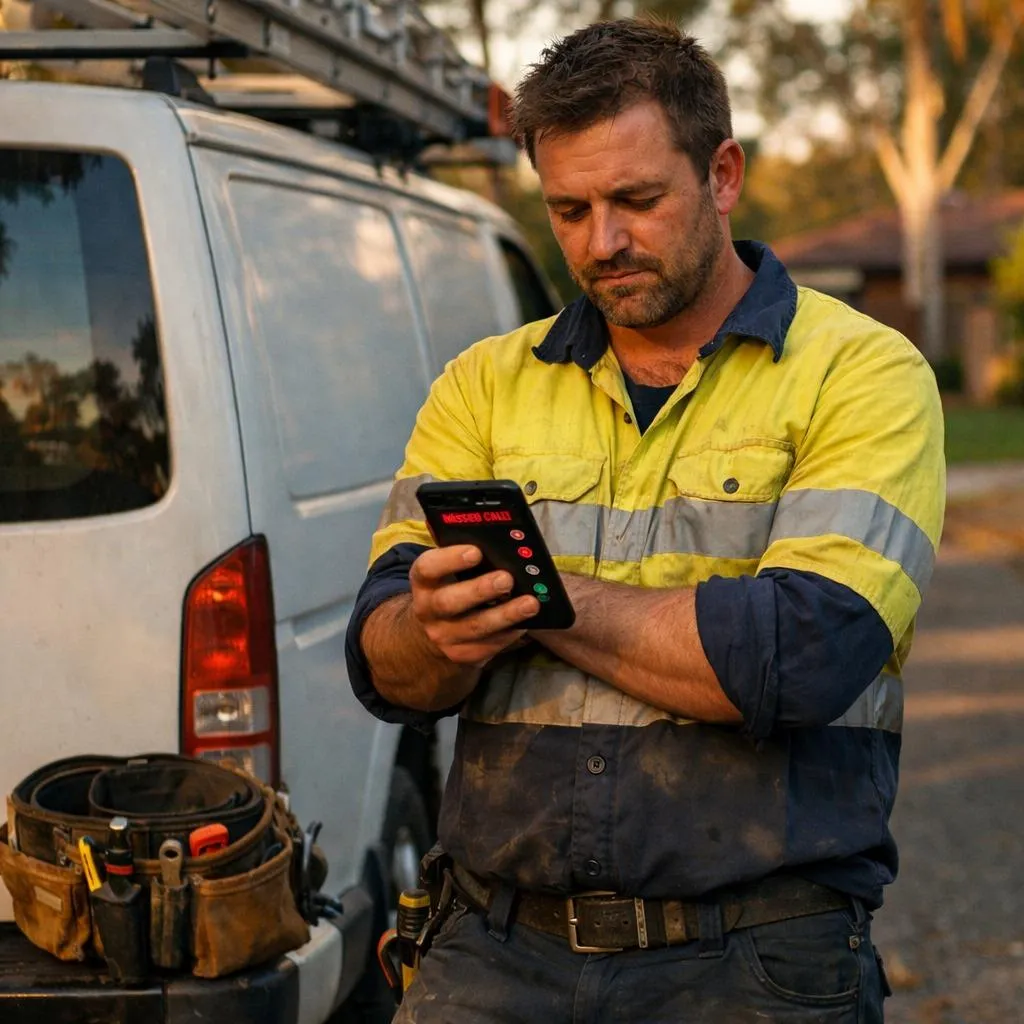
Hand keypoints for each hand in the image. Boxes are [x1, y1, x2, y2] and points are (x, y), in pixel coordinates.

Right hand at [409, 545, 539, 665]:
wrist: (436, 629)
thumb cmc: (452, 585)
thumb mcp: (447, 568)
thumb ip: (458, 547)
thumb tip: (473, 520)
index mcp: (423, 581)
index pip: (428, 568)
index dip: (450, 559)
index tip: (476, 551)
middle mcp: (427, 609)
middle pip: (449, 601)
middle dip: (480, 589)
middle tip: (507, 579)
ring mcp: (443, 635)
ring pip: (474, 627)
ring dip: (505, 615)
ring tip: (531, 603)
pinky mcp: (462, 655)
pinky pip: (488, 646)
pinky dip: (509, 634)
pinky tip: (526, 623)